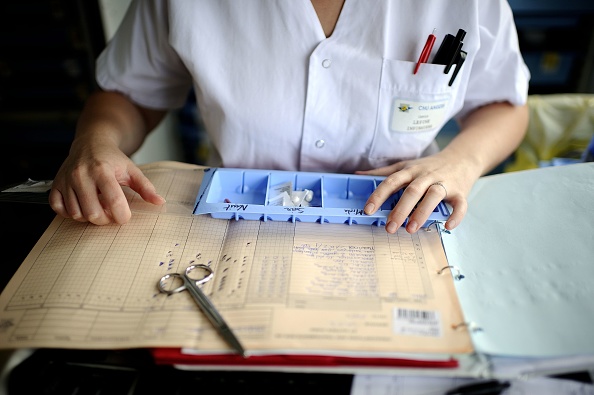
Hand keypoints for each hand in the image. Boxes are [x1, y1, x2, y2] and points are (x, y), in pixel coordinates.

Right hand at [49, 142, 164, 224]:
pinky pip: (58, 208)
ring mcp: (66, 180)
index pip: (113, 202)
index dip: (122, 215)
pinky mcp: (55, 184)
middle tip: (111, 212)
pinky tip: (81, 204)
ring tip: (97, 205)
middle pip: (93, 213)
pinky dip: (70, 212)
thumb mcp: (132, 170)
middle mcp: (81, 175)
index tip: (125, 216)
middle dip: (105, 219)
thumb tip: (159, 202)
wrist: (91, 142)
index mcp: (102, 171)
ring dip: (88, 216)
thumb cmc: (112, 159)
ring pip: (76, 214)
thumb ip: (146, 187)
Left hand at [357, 152, 480, 233]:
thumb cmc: (429, 166)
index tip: (368, 210)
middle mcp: (426, 176)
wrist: (463, 158)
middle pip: (412, 191)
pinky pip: (460, 204)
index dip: (379, 195)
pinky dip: (455, 215)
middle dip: (400, 209)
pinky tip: (447, 226)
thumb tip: (357, 175)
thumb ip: (383, 172)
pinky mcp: (461, 191)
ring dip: (422, 212)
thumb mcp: (406, 165)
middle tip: (389, 227)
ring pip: (433, 196)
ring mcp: (444, 183)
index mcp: (411, 170)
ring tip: (411, 229)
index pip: (392, 181)